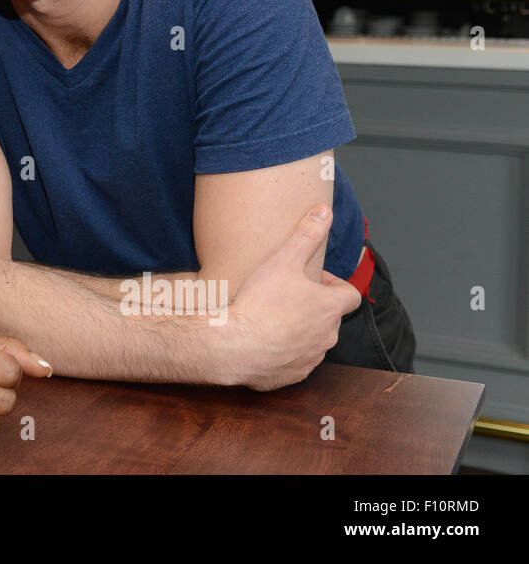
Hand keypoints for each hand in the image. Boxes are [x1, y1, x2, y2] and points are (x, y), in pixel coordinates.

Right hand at [223, 206, 362, 390]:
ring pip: (314, 341)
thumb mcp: (283, 260)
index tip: (314, 281)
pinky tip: (263, 340)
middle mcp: (327, 336)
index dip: (336, 286)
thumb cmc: (260, 303)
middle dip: (314, 307)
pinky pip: (295, 362)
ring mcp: (311, 358)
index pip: (350, 296)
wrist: (234, 346)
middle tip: (286, 296)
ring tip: (273, 318)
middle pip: (331, 318)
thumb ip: (306, 234)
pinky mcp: (292, 375)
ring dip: (301, 330)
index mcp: (329, 308)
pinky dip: (285, 352)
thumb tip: (324, 210)